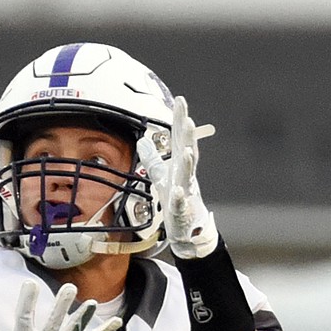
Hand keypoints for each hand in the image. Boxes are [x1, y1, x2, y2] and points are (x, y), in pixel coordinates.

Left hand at [137, 94, 217, 259]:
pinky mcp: (181, 210)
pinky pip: (179, 203)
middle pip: (188, 151)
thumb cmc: (175, 200)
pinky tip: (176, 190)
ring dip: (187, 163)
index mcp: (180, 165)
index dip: (180, 120)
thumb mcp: (161, 176)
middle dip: (188, 136)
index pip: (180, 138)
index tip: (181, 101)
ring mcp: (185, 192)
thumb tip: (142, 142)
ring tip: (186, 150)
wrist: (186, 228)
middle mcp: (185, 175)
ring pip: (187, 175)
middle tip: (188, 119)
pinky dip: (178, 197)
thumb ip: (153, 159)